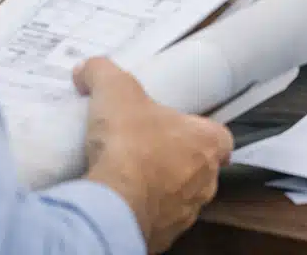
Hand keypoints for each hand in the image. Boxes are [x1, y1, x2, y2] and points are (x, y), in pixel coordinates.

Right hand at [76, 57, 232, 252]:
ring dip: (159, 188)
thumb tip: (86, 69)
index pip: (221, 138)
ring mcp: (187, 213)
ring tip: (127, 175)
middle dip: (175, 159)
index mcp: (208, 144)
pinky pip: (157, 221)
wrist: (115, 204)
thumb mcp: (115, 89)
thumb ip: (102, 72)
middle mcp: (206, 182)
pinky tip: (119, 200)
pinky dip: (142, 211)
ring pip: (179, 198)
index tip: (177, 127)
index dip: (200, 131)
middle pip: (199, 168)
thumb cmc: (130, 142)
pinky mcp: (164, 237)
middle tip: (144, 148)